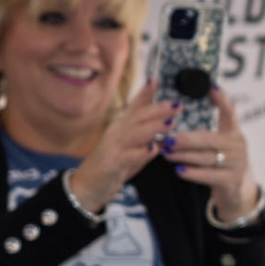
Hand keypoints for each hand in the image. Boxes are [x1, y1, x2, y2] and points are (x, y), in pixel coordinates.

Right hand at [70, 80, 173, 213]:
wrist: (87, 186)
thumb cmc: (114, 164)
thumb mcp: (132, 146)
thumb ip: (148, 134)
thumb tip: (167, 123)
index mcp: (122, 127)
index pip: (134, 107)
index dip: (144, 93)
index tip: (156, 79)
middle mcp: (116, 133)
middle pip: (137, 117)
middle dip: (157, 110)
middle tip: (176, 105)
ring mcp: (113, 148)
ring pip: (134, 134)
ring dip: (153, 127)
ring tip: (171, 123)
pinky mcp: (112, 164)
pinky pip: (128, 156)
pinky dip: (141, 152)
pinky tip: (153, 149)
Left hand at [163, 88, 262, 221]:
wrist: (237, 194)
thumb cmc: (221, 164)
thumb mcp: (220, 146)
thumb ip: (206, 133)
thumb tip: (180, 113)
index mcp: (234, 133)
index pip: (230, 112)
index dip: (222, 99)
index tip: (211, 86)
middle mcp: (238, 146)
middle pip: (210, 139)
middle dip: (186, 139)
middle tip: (166, 138)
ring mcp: (237, 164)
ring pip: (206, 157)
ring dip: (183, 155)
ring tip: (165, 153)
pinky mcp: (232, 181)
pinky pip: (210, 175)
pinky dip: (193, 173)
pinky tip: (179, 171)